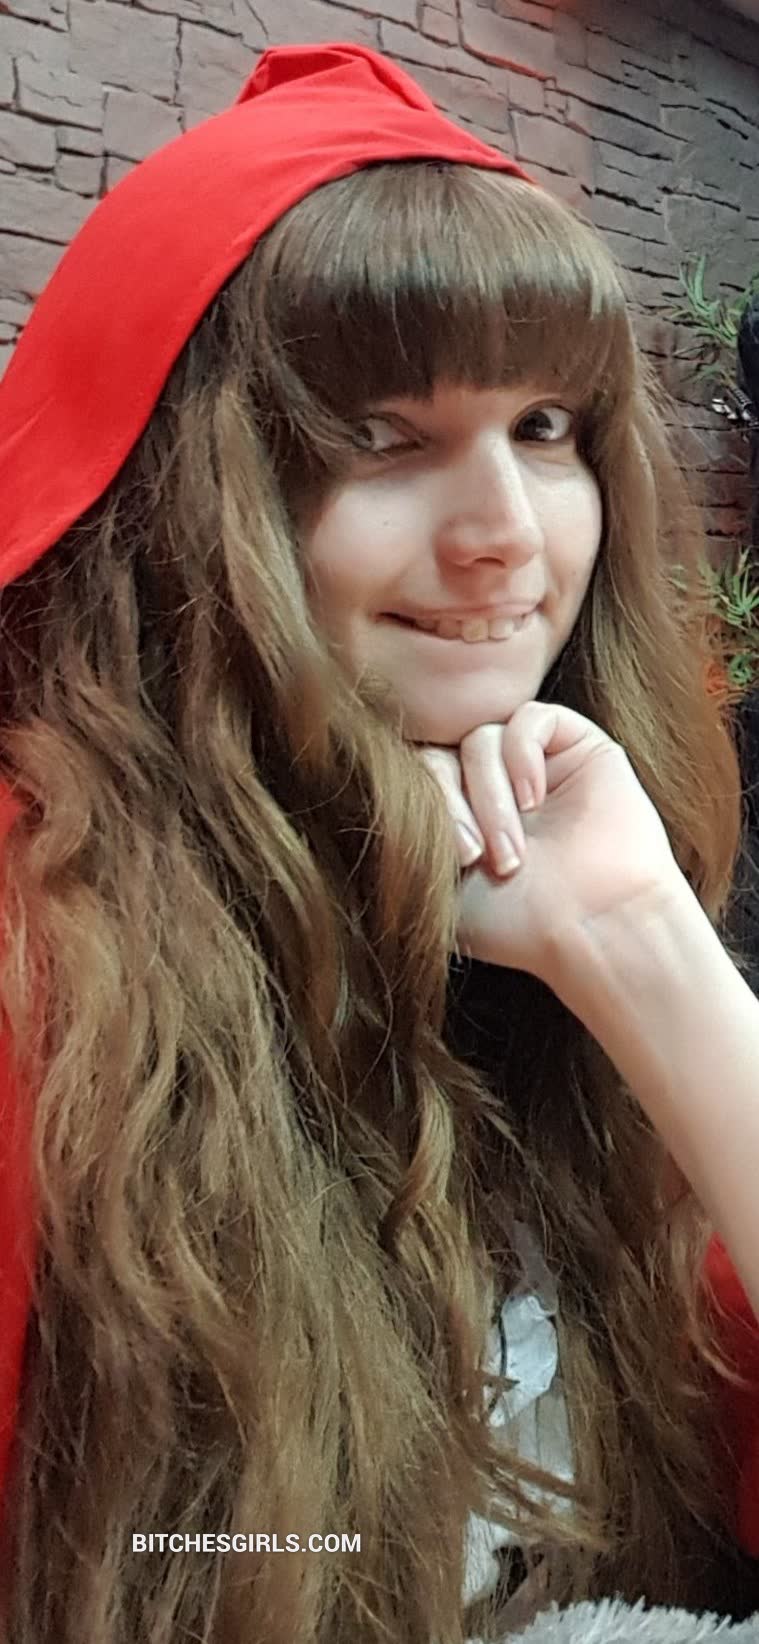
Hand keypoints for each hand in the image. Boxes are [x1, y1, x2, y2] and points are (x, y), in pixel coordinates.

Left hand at [418, 702, 683, 983]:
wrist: (590, 928)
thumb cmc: (516, 924)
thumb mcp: (438, 886)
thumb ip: (406, 840)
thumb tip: (369, 798)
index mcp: (460, 813)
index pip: (418, 776)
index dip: (426, 805)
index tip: (457, 860)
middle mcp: (494, 784)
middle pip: (442, 752)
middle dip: (451, 802)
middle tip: (474, 855)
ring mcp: (535, 762)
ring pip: (481, 738)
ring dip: (489, 794)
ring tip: (512, 851)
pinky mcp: (577, 744)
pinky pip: (529, 718)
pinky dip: (521, 754)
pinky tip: (534, 799)